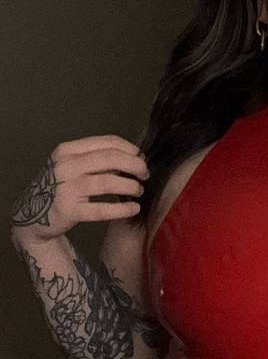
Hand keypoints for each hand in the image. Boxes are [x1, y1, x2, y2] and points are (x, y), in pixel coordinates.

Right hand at [9, 135, 149, 241]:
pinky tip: (134, 208)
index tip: (140, 158)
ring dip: (130, 186)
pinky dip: (122, 209)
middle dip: (134, 165)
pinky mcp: (68, 210)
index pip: (106, 142)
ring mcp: (65, 187)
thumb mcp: (72, 167)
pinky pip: (101, 209)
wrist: (33, 216)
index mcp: (67, 150)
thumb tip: (133, 159)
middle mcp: (65, 165)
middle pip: (110, 158)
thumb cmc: (59, 187)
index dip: (129, 149)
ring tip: (138, 190)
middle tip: (145, 175)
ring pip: (108, 182)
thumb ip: (97, 161)